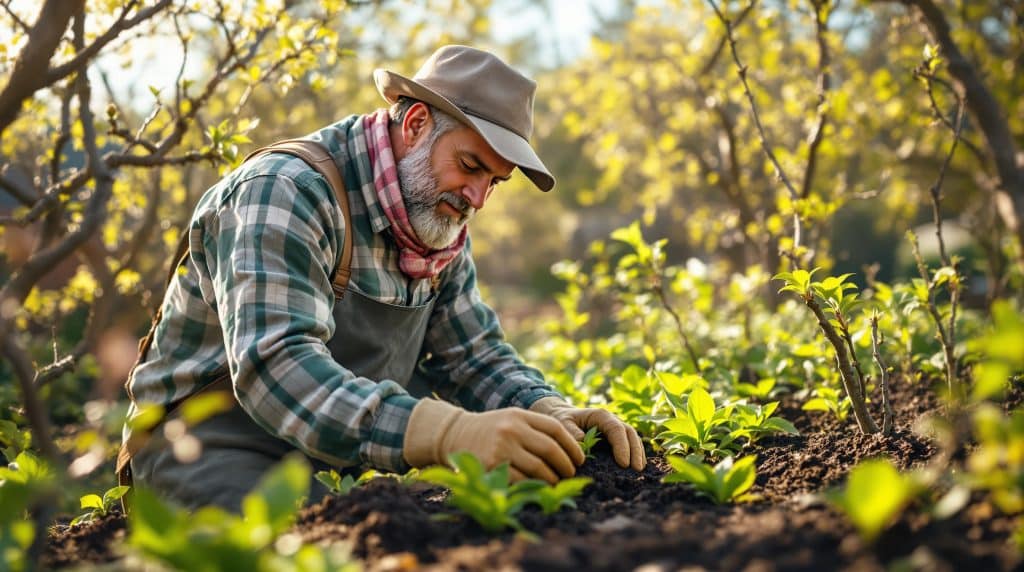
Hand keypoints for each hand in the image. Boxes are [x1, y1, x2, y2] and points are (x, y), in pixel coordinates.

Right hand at [403, 399, 584, 482]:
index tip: (580, 459)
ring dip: (552, 479)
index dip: (573, 446)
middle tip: (570, 474)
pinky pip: (522, 481)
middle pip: (551, 449)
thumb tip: (571, 449)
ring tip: (555, 482)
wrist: (454, 434)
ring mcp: (501, 448)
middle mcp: (511, 429)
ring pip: (539, 468)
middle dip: (566, 465)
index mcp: (520, 415)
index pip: (556, 429)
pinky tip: (537, 488)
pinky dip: (533, 487)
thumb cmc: (490, 430)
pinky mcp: (492, 466)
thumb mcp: (512, 419)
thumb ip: (537, 429)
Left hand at [530, 397, 645, 470]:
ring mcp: (615, 428)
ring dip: (637, 453)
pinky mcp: (615, 437)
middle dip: (634, 451)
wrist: (561, 416)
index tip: (623, 464)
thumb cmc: (561, 420)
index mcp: (600, 415)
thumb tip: (583, 444)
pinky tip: (636, 467)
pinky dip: (635, 454)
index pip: (616, 429)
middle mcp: (611, 420)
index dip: (622, 446)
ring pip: (632, 438)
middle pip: (629, 433)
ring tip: (639, 471)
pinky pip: (629, 444)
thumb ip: (571, 432)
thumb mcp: (562, 423)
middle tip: (636, 470)